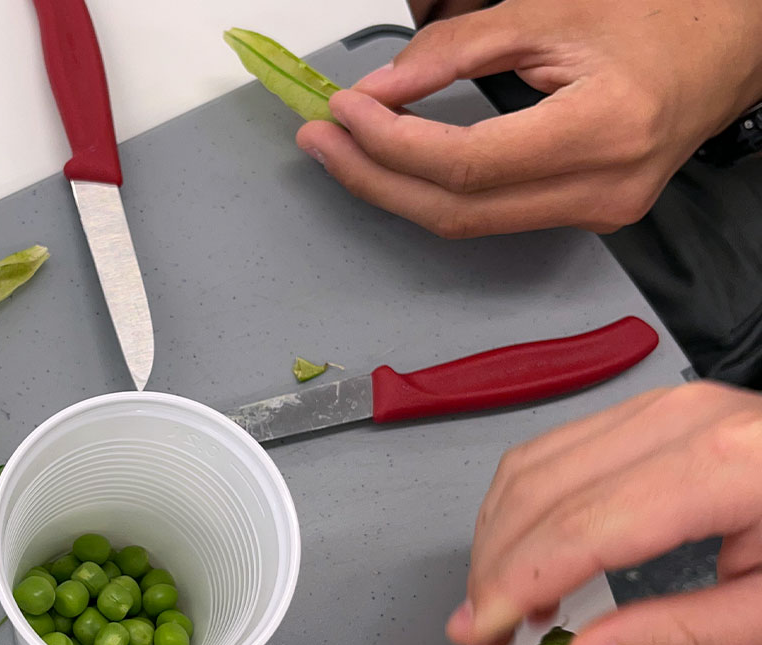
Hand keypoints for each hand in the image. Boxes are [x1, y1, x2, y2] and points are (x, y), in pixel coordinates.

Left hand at [295, 0, 761, 236]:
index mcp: (604, 130)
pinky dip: (436, 193)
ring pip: (467, 224)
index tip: (344, 111)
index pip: (468, 164)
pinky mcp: (582, 218)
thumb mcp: (552, 10)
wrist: (726, 49)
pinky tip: (397, 167)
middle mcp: (601, 191)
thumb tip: (384, 87)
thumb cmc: (658, 17)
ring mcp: (593, 214)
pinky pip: (490, 217)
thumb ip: (459, 50)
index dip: (393, 143)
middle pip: (456, 211)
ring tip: (343, 152)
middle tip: (321, 142)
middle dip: (374, 179)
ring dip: (395, 191)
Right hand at [446, 381, 761, 644]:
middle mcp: (679, 418)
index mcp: (725, 464)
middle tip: (484, 631)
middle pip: (539, 491)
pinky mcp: (647, 411)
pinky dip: (521, 506)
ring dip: (498, 536)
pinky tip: (527, 552)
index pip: (580, 529)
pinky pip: (552, 450)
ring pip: (532, 465)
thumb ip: (683, 641)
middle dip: (492, 566)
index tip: (482, 635)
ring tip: (503, 601)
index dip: (514, 587)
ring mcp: (658, 406)